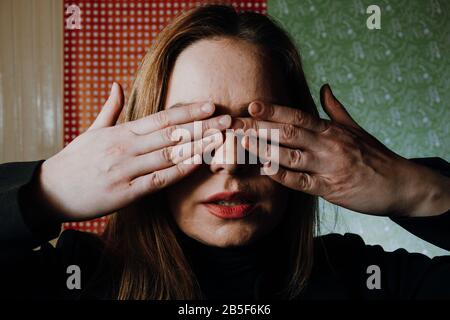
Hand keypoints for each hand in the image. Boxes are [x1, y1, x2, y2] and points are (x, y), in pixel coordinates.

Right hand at [37, 83, 229, 221]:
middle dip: (202, 127)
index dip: (189, 112)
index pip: (161, 118)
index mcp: (120, 132)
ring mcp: (126, 170)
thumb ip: (110, 109)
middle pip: (172, 134)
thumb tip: (117, 84)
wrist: (51, 190)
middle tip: (228, 120)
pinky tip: (198, 164)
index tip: (210, 105)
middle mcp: (125, 148)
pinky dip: (179, 172)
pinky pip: (158, 181)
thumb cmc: (75, 160)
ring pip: (169, 156)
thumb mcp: (91, 131)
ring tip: (221, 140)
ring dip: (198, 147)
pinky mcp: (125, 193)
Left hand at [236, 84, 449, 216]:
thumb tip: (324, 88)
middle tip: (235, 123)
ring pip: (291, 155)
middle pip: (288, 132)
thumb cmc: (375, 155)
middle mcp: (328, 144)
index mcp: (332, 129)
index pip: (297, 116)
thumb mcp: (356, 128)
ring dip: (265, 148)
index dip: (273, 110)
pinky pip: (302, 182)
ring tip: (242, 142)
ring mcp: (329, 166)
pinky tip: (265, 170)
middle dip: (259, 127)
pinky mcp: (330, 189)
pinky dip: (283, 176)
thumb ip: (336, 109)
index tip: (251, 106)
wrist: (401, 184)